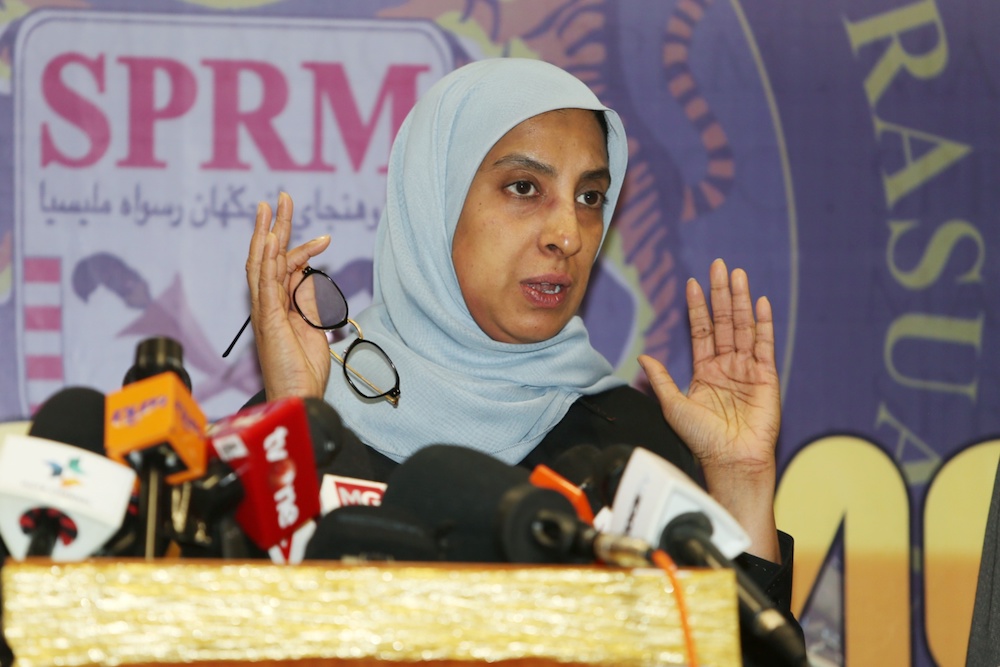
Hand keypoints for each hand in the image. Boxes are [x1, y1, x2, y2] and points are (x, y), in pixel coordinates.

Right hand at [247, 192, 331, 399]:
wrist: (299, 396)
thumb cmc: (303, 370)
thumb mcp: (315, 329)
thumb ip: (311, 304)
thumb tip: (313, 278)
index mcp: (281, 306)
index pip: (287, 268)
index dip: (300, 248)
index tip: (324, 237)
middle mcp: (269, 305)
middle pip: (270, 258)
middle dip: (276, 227)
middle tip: (283, 198)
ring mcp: (266, 311)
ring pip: (262, 265)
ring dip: (267, 234)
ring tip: (272, 207)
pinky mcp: (269, 320)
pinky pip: (265, 285)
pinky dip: (265, 261)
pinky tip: (268, 241)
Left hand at [638, 258, 779, 559]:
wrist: (731, 461)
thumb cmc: (703, 440)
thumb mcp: (673, 405)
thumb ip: (661, 379)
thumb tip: (643, 356)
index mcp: (704, 371)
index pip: (700, 331)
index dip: (697, 307)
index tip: (693, 283)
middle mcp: (726, 366)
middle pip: (723, 321)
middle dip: (721, 293)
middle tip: (719, 265)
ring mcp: (747, 369)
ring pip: (743, 327)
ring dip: (741, 300)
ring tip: (738, 275)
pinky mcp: (766, 376)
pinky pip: (764, 345)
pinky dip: (763, 323)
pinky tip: (761, 303)